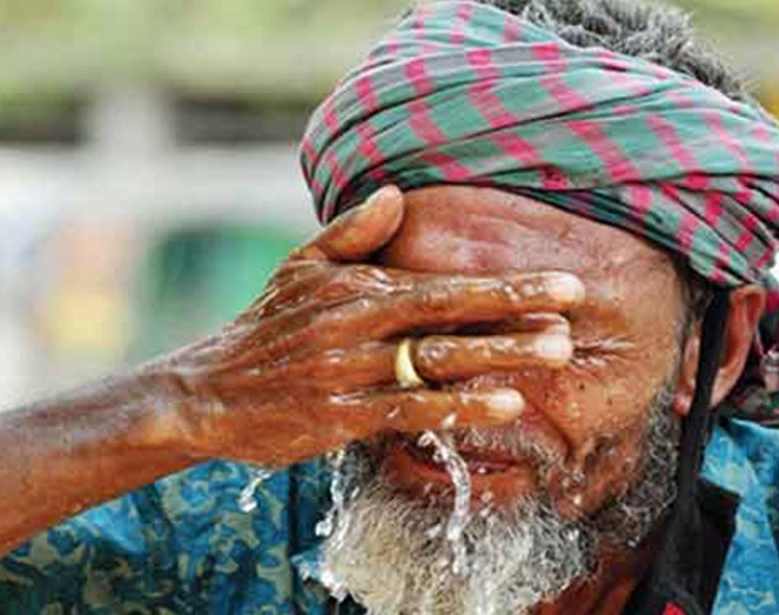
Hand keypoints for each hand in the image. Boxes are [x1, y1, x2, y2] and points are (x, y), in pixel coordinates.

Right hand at [152, 186, 584, 466]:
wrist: (207, 392)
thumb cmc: (266, 327)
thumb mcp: (300, 267)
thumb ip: (352, 233)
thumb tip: (395, 194)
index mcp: (355, 286)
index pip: (443, 283)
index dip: (505, 285)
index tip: (561, 285)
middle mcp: (355, 324)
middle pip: (447, 317)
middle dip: (514, 315)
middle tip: (571, 319)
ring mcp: (349, 372)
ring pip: (435, 363)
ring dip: (497, 358)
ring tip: (552, 356)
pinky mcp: (340, 418)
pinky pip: (409, 412)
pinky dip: (458, 408)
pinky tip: (505, 406)